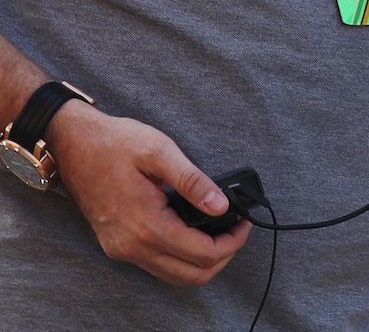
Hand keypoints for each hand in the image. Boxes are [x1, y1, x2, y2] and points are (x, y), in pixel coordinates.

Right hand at [46, 102, 251, 285]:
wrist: (73, 145)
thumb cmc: (114, 144)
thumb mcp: (160, 151)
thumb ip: (193, 181)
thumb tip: (221, 205)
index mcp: (146, 225)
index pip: (201, 254)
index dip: (232, 242)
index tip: (245, 223)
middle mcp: (132, 246)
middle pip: (191, 275)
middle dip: (223, 256)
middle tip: (237, 230)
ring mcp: (122, 249)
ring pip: (174, 275)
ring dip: (203, 261)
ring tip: (221, 231)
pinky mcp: (117, 245)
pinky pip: (157, 265)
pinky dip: (182, 257)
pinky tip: (194, 232)